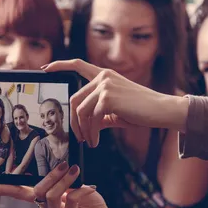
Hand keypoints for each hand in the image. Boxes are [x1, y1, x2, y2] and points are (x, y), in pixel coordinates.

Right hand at [0, 162, 129, 207]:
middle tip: (65, 164)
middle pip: (35, 191)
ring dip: (63, 180)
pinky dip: (80, 189)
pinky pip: (69, 200)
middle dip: (50, 175)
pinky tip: (90, 187)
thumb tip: (58, 165)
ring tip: (76, 171)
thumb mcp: (74, 187)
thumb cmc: (89, 204)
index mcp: (44, 200)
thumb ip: (62, 180)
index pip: (18, 193)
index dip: (2, 190)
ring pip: (49, 195)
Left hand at [43, 59, 187, 147]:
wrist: (162, 110)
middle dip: (73, 121)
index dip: (60, 65)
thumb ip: (98, 114)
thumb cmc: (141, 111)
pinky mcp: (108, 97)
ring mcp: (105, 85)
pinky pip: (91, 118)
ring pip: (80, 110)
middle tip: (79, 137)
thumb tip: (85, 126)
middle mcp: (103, 76)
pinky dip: (91, 133)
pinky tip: (96, 142)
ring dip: (83, 130)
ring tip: (90, 142)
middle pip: (74, 99)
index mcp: (105, 75)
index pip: (78, 65)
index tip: (45, 69)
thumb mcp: (115, 112)